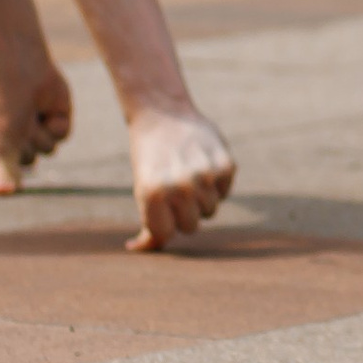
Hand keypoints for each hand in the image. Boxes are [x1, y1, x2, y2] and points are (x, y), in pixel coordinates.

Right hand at [0, 61, 73, 193]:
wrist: (25, 73)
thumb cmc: (6, 110)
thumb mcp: (3, 147)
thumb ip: (6, 173)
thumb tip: (3, 194)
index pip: (5, 172)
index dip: (9, 167)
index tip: (8, 153)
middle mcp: (15, 137)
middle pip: (29, 162)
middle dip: (27, 146)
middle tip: (19, 126)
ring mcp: (36, 127)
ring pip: (49, 150)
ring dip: (41, 134)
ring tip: (32, 115)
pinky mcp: (56, 118)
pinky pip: (63, 136)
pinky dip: (56, 124)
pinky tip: (47, 110)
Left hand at [125, 104, 236, 252]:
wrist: (163, 115)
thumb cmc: (150, 160)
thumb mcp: (143, 191)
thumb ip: (148, 224)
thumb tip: (136, 248)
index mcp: (152, 195)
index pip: (168, 233)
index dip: (165, 222)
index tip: (160, 206)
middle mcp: (179, 187)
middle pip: (192, 226)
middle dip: (185, 213)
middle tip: (176, 190)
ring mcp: (204, 176)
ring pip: (211, 210)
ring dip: (202, 198)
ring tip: (190, 175)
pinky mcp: (226, 165)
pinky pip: (225, 192)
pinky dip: (217, 183)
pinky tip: (204, 164)